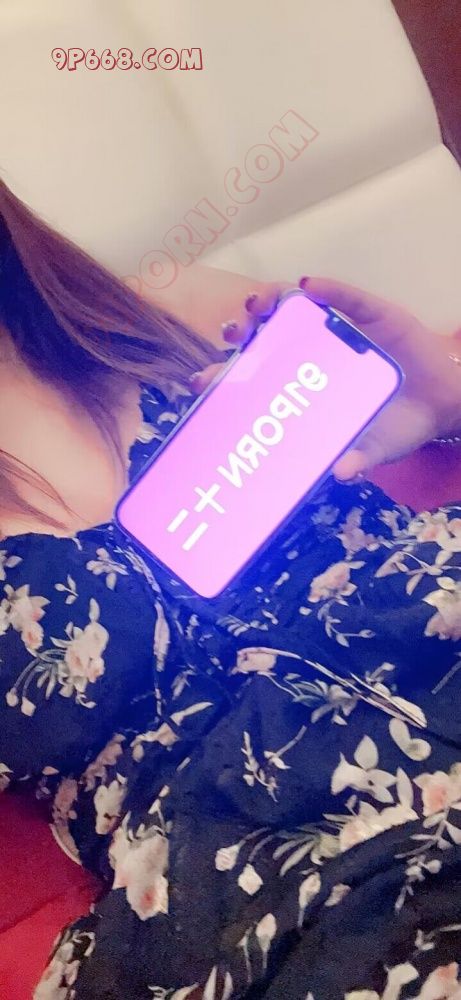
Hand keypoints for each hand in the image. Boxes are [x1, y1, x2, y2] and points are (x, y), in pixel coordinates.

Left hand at [192, 277, 460, 479]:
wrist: (439, 405)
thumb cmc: (393, 428)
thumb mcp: (373, 448)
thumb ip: (357, 459)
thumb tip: (341, 473)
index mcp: (298, 389)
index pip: (251, 380)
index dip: (222, 377)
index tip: (200, 382)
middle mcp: (309, 355)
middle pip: (263, 338)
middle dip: (241, 332)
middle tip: (233, 334)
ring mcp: (336, 330)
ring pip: (293, 309)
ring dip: (271, 302)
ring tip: (260, 304)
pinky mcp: (369, 312)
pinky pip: (346, 296)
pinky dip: (328, 289)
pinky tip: (310, 288)